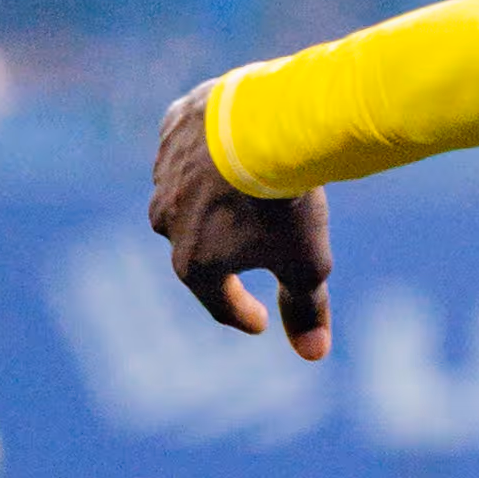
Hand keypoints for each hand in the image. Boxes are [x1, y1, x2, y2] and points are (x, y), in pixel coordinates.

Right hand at [149, 84, 330, 357]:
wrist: (270, 124)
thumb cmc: (285, 203)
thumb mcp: (306, 264)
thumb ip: (305, 309)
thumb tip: (313, 353)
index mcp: (193, 264)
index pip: (219, 301)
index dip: (243, 315)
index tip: (259, 323)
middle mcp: (166, 221)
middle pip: (195, 246)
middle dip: (221, 254)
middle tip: (250, 254)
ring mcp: (164, 172)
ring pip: (185, 193)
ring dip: (209, 200)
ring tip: (241, 198)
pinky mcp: (174, 127)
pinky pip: (187, 146)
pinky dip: (205, 153)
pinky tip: (226, 152)